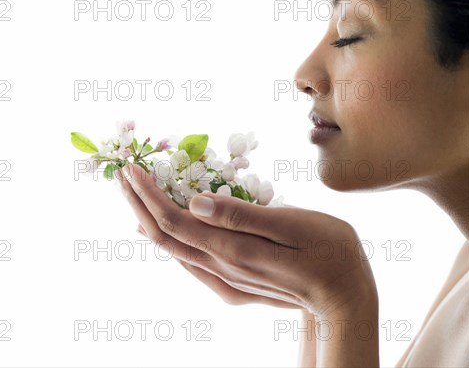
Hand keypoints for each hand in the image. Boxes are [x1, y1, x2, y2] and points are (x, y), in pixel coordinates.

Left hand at [117, 164, 377, 318]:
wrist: (346, 300)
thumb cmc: (330, 253)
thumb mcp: (292, 225)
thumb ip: (241, 215)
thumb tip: (194, 201)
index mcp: (232, 248)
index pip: (173, 220)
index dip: (148, 194)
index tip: (132, 168)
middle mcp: (221, 266)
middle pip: (165, 235)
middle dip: (138, 203)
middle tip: (122, 174)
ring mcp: (225, 279)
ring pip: (173, 249)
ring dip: (148, 219)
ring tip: (134, 193)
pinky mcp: (232, 285)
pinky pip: (188, 261)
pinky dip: (168, 239)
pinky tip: (159, 231)